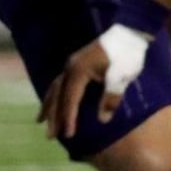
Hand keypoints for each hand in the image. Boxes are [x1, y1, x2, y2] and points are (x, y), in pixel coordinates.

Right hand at [40, 25, 149, 140]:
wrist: (130, 34)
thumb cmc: (127, 56)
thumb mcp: (122, 77)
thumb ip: (112, 97)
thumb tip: (103, 119)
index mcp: (79, 71)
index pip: (70, 100)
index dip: (68, 118)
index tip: (68, 135)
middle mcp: (70, 68)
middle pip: (58, 96)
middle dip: (54, 117)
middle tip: (50, 136)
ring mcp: (72, 64)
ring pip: (55, 89)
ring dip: (49, 106)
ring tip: (40, 121)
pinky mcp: (77, 63)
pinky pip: (60, 82)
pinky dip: (55, 94)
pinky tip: (53, 101)